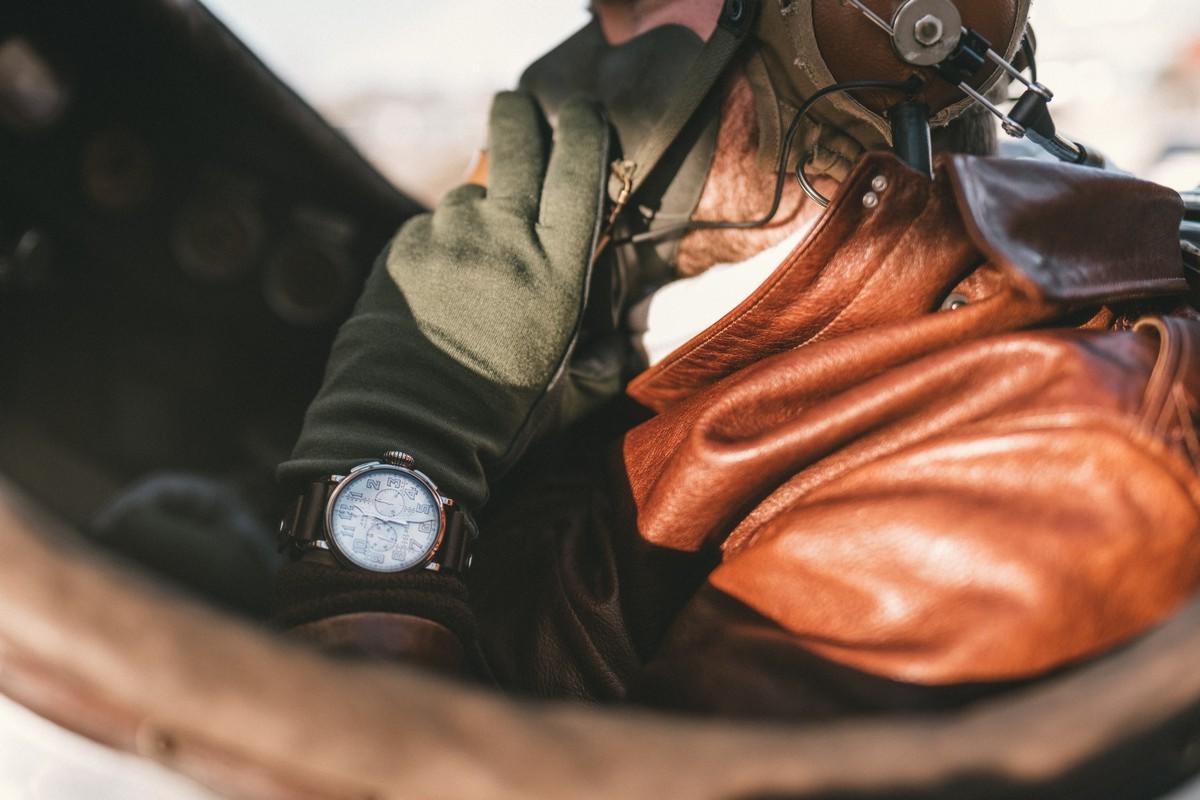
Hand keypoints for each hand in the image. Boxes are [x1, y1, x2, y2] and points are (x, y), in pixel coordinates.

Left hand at [281, 92, 611, 512]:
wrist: (406, 433)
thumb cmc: (497, 421)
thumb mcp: (568, 394)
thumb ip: (599, 362)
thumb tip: (618, 351)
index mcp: (558, 272)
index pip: (580, 169)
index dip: (584, 129)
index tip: (581, 112)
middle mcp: (504, 238)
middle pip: (517, 142)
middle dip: (520, 115)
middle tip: (517, 106)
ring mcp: (447, 238)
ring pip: (468, 196)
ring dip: (475, 213)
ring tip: (472, 267)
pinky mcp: (400, 250)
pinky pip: (427, 230)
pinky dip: (436, 246)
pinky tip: (435, 292)